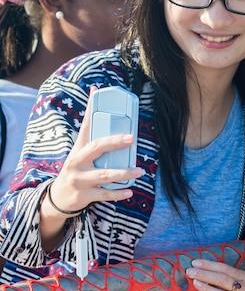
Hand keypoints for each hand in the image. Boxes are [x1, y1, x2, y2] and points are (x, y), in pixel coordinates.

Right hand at [43, 87, 143, 214]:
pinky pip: (104, 194)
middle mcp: (76, 161)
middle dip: (115, 142)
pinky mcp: (84, 195)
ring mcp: (79, 179)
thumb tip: (99, 103)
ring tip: (140, 171)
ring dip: (123, 173)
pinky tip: (130, 191)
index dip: (91, 108)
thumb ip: (92, 134)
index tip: (98, 93)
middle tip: (132, 138)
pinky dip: (118, 193)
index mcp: (78, 148)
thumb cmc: (76, 169)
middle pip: (96, 148)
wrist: (58, 197)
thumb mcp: (80, 152)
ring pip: (104, 175)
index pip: (85, 124)